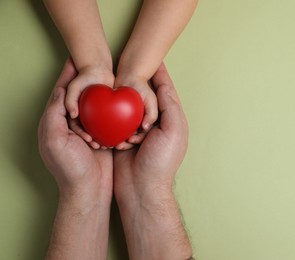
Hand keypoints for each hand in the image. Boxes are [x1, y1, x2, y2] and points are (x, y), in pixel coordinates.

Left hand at [38, 59, 112, 204]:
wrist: (88, 190)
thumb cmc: (69, 168)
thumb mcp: (54, 139)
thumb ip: (54, 113)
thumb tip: (59, 91)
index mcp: (55, 123)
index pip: (61, 94)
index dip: (67, 76)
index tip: (74, 60)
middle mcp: (70, 126)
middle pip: (78, 98)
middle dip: (84, 81)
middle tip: (94, 65)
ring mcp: (87, 132)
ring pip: (94, 107)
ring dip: (100, 95)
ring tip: (108, 78)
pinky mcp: (101, 138)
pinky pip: (106, 120)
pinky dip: (111, 111)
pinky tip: (119, 102)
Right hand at [114, 63, 187, 194]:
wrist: (142, 189)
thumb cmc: (161, 161)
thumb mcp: (173, 131)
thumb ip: (170, 106)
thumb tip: (164, 84)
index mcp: (170, 120)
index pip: (165, 92)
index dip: (160, 75)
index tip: (153, 59)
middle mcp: (154, 124)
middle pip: (146, 97)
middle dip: (139, 82)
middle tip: (129, 66)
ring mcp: (137, 131)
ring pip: (129, 107)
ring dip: (124, 100)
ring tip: (118, 82)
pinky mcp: (122, 139)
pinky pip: (116, 121)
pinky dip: (113, 116)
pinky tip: (107, 106)